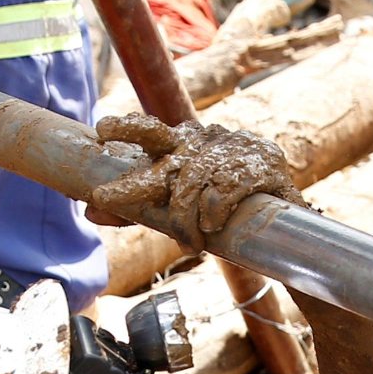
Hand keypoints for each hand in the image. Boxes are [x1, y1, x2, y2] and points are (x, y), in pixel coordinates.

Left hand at [88, 117, 300, 242]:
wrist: (283, 206)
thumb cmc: (222, 201)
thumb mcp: (179, 201)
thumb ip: (137, 206)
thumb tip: (89, 210)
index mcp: (183, 143)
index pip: (151, 132)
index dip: (127, 128)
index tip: (101, 130)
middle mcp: (204, 142)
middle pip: (167, 160)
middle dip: (136, 181)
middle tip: (107, 197)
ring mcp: (232, 150)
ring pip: (191, 186)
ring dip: (184, 221)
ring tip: (189, 245)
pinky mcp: (261, 164)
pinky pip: (225, 189)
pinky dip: (214, 210)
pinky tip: (213, 225)